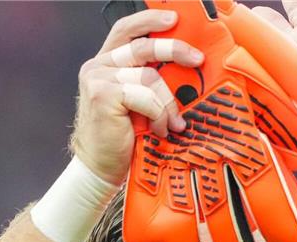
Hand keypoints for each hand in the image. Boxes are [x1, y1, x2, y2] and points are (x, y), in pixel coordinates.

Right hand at [69, 9, 203, 184]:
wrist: (101, 167)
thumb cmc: (122, 137)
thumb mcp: (138, 102)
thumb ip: (150, 80)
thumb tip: (186, 67)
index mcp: (106, 63)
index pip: (126, 30)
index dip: (150, 20)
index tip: (174, 18)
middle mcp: (98, 66)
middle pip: (143, 47)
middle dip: (174, 50)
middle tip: (197, 59)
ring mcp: (99, 79)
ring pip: (150, 77)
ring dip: (167, 103)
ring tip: (171, 123)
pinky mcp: (104, 96)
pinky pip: (145, 96)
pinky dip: (158, 114)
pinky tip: (158, 129)